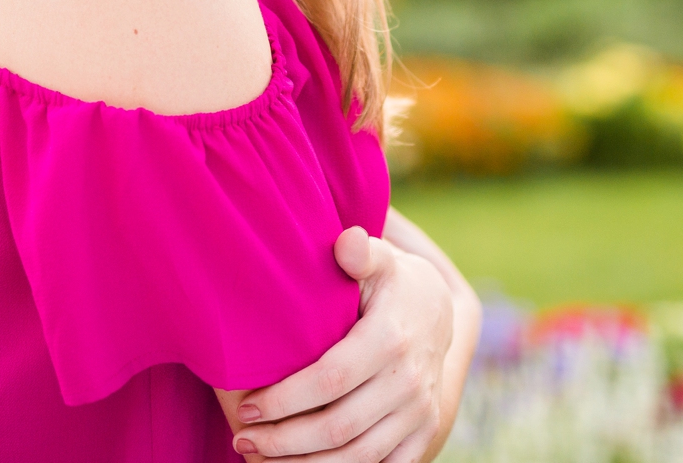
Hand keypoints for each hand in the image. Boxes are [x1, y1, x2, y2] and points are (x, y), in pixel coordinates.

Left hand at [229, 226, 454, 460]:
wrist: (441, 314)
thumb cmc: (393, 284)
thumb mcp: (382, 260)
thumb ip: (361, 252)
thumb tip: (346, 242)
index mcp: (391, 339)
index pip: (329, 381)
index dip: (284, 400)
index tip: (245, 407)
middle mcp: (409, 381)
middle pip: (337, 428)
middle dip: (282, 440)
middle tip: (241, 438)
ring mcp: (420, 413)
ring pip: (357, 456)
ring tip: (260, 457)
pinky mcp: (424, 434)